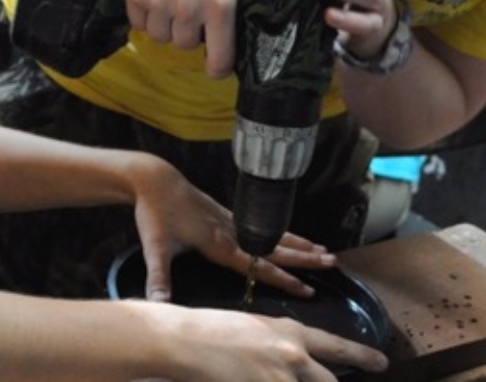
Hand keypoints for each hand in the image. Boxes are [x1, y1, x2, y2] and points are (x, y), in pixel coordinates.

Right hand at [117, 0, 252, 77]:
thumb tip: (263, 9)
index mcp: (220, 4)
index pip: (220, 60)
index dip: (220, 67)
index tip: (218, 65)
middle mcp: (188, 10)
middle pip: (187, 46)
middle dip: (192, 34)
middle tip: (195, 12)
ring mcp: (158, 4)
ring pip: (162, 37)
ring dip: (168, 26)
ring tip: (174, 0)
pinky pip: (139, 23)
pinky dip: (147, 15)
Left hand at [123, 154, 335, 300]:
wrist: (156, 179)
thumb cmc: (155, 213)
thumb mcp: (154, 246)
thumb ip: (158, 276)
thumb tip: (158, 305)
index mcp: (220, 243)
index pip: (260, 265)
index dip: (284, 278)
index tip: (307, 288)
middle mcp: (233, 231)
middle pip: (277, 247)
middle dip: (305, 258)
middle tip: (332, 262)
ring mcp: (233, 221)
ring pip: (275, 234)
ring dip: (300, 243)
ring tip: (323, 250)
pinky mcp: (228, 214)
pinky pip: (265, 226)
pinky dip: (283, 232)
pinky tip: (289, 236)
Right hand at [140, 303, 388, 381]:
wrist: (186, 339)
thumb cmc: (214, 332)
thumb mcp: (257, 331)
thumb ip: (283, 348)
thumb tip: (299, 363)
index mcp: (292, 333)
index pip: (336, 347)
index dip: (362, 356)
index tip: (382, 363)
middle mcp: (293, 354)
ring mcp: (278, 377)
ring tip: (270, 377)